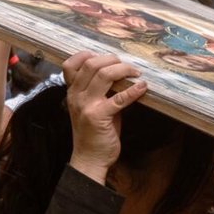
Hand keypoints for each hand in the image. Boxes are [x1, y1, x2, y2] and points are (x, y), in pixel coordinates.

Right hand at [63, 51, 147, 182]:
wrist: (89, 158)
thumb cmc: (93, 133)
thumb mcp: (89, 107)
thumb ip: (98, 90)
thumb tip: (119, 73)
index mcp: (72, 92)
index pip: (70, 64)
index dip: (87, 55)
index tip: (105, 58)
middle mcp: (76, 96)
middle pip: (91, 64)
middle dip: (113, 60)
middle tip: (127, 66)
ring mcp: (86, 106)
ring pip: (104, 74)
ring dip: (124, 70)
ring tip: (135, 73)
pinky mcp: (99, 117)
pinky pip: (119, 98)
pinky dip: (134, 90)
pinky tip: (143, 87)